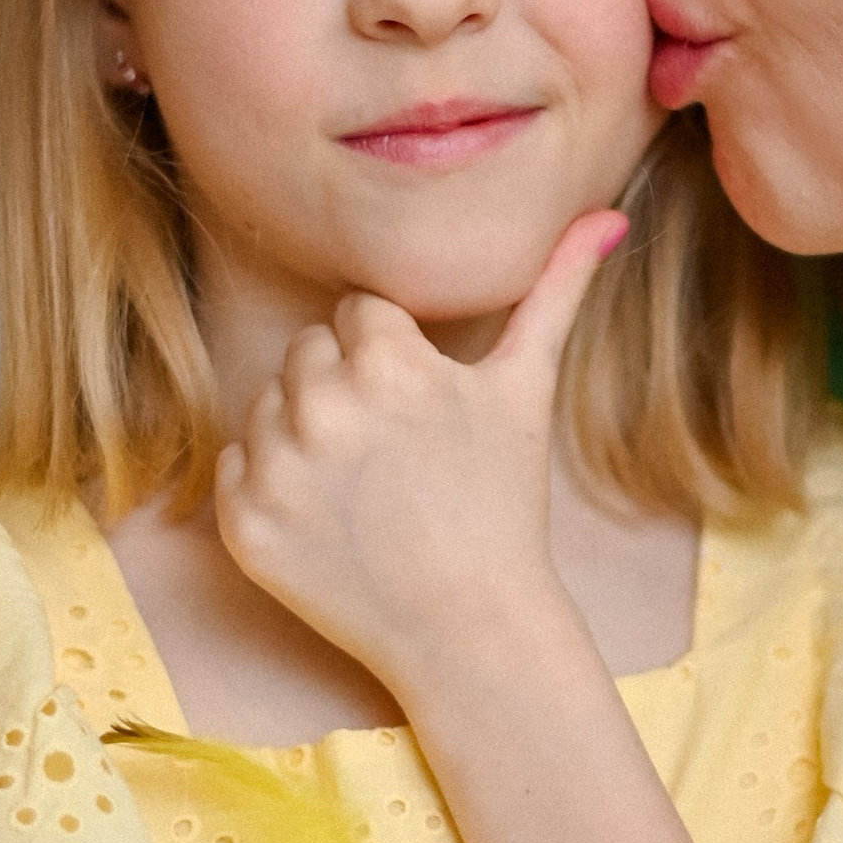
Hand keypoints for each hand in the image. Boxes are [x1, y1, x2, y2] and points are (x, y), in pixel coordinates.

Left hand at [214, 214, 625, 698]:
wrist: (468, 629)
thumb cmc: (503, 505)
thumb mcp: (527, 390)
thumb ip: (556, 291)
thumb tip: (607, 213)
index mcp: (385, 361)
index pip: (359, 315)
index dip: (394, 359)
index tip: (421, 412)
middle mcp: (321, 406)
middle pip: (308, 351)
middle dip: (345, 388)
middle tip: (392, 451)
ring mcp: (277, 468)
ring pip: (268, 402)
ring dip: (304, 431)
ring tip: (362, 485)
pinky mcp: (243, 523)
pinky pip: (235, 465)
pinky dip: (271, 488)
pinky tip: (327, 518)